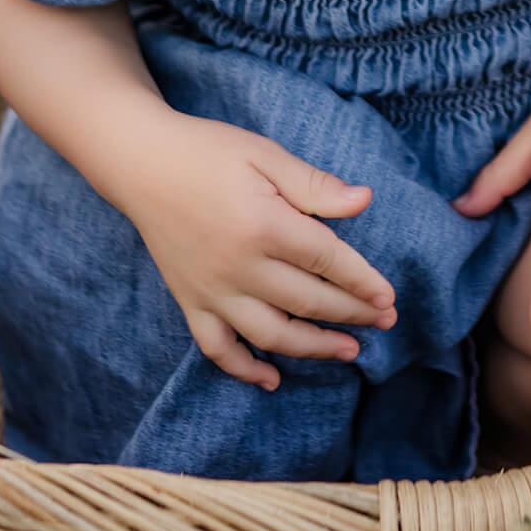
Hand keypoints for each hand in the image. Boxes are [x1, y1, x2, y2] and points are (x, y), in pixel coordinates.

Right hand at [124, 119, 397, 391]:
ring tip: (349, 350)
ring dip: (314, 348)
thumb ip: (313, 184)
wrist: (141, 163)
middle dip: (351, 314)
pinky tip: (272, 379)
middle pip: (307, 301)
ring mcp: (212, 289)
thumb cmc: (208, 152)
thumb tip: (364, 200)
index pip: (326, 261)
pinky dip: (244, 369)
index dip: (362, 282)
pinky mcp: (190, 301)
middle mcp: (239, 266)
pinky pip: (218, 348)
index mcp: (263, 225)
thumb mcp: (264, 154)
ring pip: (271, 335)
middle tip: (385, 322)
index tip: (389, 298)